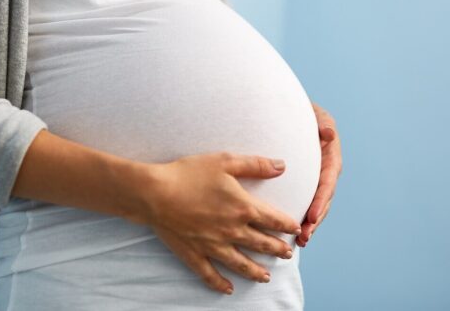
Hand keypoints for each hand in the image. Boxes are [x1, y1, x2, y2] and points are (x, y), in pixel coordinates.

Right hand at [141, 152, 301, 294]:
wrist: (154, 193)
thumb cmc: (188, 174)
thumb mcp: (224, 161)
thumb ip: (255, 165)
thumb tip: (281, 166)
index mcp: (242, 208)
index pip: (272, 220)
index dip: (287, 225)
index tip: (295, 230)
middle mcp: (232, 231)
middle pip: (261, 243)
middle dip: (277, 249)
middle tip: (287, 254)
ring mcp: (213, 246)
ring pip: (241, 264)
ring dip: (256, 271)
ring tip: (267, 276)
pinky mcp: (194, 254)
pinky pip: (210, 274)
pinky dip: (220, 283)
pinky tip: (228, 289)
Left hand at [296, 102, 342, 247]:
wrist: (290, 113)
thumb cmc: (303, 112)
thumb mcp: (315, 113)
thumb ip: (322, 122)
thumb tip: (328, 134)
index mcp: (330, 157)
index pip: (327, 181)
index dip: (321, 200)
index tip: (313, 216)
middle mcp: (326, 170)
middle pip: (323, 199)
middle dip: (315, 219)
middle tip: (304, 236)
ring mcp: (317, 178)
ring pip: (316, 204)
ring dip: (310, 223)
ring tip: (300, 241)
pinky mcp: (306, 183)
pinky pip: (305, 201)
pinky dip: (302, 217)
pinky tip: (292, 234)